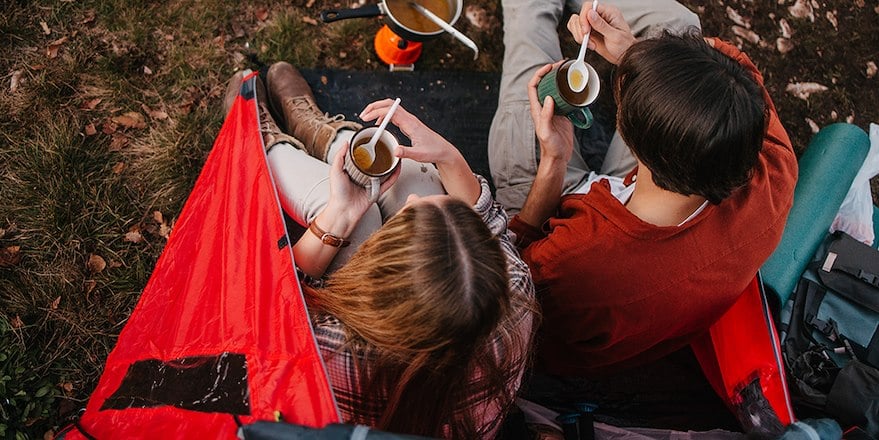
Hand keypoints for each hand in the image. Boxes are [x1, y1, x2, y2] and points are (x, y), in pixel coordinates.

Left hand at [323, 143, 399, 231]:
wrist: (344, 210)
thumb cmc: (338, 194)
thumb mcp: (335, 171)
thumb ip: (339, 157)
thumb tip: (345, 144)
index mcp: (353, 171)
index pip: (363, 158)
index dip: (368, 150)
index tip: (373, 142)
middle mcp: (363, 177)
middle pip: (375, 164)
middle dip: (382, 156)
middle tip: (387, 147)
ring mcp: (371, 184)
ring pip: (384, 172)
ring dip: (390, 164)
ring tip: (395, 155)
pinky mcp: (377, 191)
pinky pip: (388, 182)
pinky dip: (394, 176)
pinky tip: (397, 168)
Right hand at [361, 99, 479, 203]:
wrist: (443, 151)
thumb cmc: (434, 151)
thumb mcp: (419, 155)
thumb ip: (406, 152)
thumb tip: (395, 150)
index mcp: (411, 123)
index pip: (390, 111)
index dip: (376, 112)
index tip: (366, 118)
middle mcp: (409, 119)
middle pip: (389, 104)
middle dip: (374, 107)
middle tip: (363, 114)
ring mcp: (409, 120)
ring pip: (390, 108)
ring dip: (378, 110)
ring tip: (367, 118)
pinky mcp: (409, 124)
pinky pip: (393, 115)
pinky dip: (383, 116)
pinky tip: (379, 124)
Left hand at [527, 63, 573, 162]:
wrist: (558, 157)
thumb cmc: (550, 147)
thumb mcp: (546, 132)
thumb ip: (546, 116)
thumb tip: (549, 98)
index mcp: (537, 109)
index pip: (533, 86)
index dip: (539, 74)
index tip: (549, 67)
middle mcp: (544, 107)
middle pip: (544, 84)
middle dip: (551, 72)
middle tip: (562, 64)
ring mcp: (554, 110)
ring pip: (555, 89)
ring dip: (560, 79)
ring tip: (569, 70)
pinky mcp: (564, 114)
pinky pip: (566, 98)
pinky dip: (570, 91)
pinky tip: (577, 87)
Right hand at [567, 3, 635, 64]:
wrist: (624, 56)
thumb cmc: (624, 46)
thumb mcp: (615, 36)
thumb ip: (602, 25)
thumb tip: (591, 14)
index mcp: (609, 12)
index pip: (589, 6)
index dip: (584, 18)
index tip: (586, 31)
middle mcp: (600, 16)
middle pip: (580, 14)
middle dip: (580, 29)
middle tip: (587, 39)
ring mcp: (593, 24)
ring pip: (576, 22)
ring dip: (579, 35)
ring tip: (589, 43)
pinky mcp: (589, 32)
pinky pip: (576, 30)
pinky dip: (578, 37)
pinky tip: (587, 43)